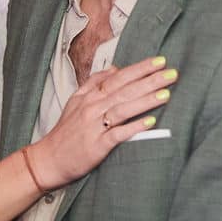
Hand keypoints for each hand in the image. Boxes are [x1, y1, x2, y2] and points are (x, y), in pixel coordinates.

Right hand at [29, 56, 177, 189]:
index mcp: (90, 96)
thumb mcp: (76, 101)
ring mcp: (94, 126)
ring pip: (123, 109)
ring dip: (146, 100)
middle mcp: (92, 108)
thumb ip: (94, 82)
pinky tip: (150, 122)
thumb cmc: (65, 131)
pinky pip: (118, 134)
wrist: (49, 159)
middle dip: (150, 80)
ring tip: (166, 93)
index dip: (139, 68)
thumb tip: (115, 68)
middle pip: (125, 90)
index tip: (160, 61)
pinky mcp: (97, 146)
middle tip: (172, 72)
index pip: (118, 77)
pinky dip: (134, 127)